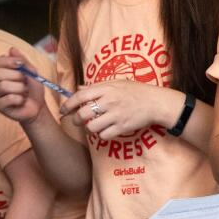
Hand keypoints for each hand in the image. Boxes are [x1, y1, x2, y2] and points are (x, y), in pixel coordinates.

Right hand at [0, 48, 48, 124]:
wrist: (37, 106)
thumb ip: (23, 61)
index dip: (8, 61)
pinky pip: (8, 99)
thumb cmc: (33, 88)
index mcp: (1, 70)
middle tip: (25, 81)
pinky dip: (19, 99)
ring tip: (25, 92)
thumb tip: (12, 49)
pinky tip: (21, 100)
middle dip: (16, 76)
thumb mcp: (32, 72)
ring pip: (3, 86)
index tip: (20, 64)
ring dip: (20, 88)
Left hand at [61, 80, 182, 139]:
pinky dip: (102, 135)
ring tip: (94, 125)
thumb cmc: (136, 91)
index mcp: (106, 89)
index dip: (68, 104)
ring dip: (90, 128)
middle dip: (76, 120)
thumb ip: (97, 86)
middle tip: (77, 121)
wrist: (156, 102)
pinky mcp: (122, 127)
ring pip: (92, 127)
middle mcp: (109, 102)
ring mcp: (116, 115)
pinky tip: (106, 130)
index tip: (63, 110)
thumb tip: (79, 89)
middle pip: (83, 114)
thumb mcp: (117, 83)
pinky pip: (104, 135)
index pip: (80, 96)